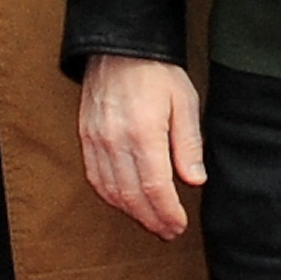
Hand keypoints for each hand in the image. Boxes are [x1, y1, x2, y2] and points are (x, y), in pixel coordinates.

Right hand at [77, 55, 202, 239]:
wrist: (120, 47)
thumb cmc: (157, 72)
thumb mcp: (184, 102)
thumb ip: (188, 145)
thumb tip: (194, 180)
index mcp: (143, 133)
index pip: (155, 187)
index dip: (167, 212)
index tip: (179, 225)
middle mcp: (115, 141)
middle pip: (131, 196)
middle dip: (151, 219)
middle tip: (168, 232)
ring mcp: (96, 140)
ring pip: (110, 191)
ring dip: (131, 213)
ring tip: (151, 222)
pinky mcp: (86, 137)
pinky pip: (95, 177)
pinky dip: (110, 196)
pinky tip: (125, 203)